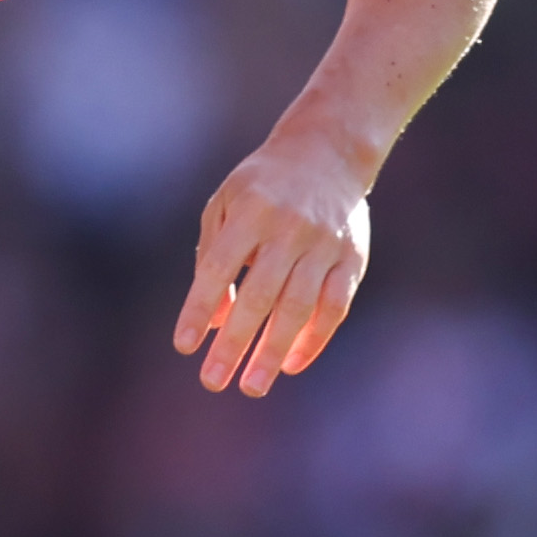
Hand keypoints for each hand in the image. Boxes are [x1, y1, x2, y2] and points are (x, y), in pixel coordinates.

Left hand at [172, 132, 373, 396]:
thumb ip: (211, 257)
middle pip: (259, 296)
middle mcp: (288, 228)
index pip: (218, 268)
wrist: (329, 150)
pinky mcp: (352, 257)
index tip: (184, 346)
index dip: (199, 307)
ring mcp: (324, 244)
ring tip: (251, 386)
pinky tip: (292, 364)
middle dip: (235, 343)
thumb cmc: (263, 185)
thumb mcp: (225, 204)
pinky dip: (314, 338)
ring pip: (298, 307)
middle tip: (214, 382)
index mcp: (250, 211)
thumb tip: (211, 322)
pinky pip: (334, 306)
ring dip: (273, 351)